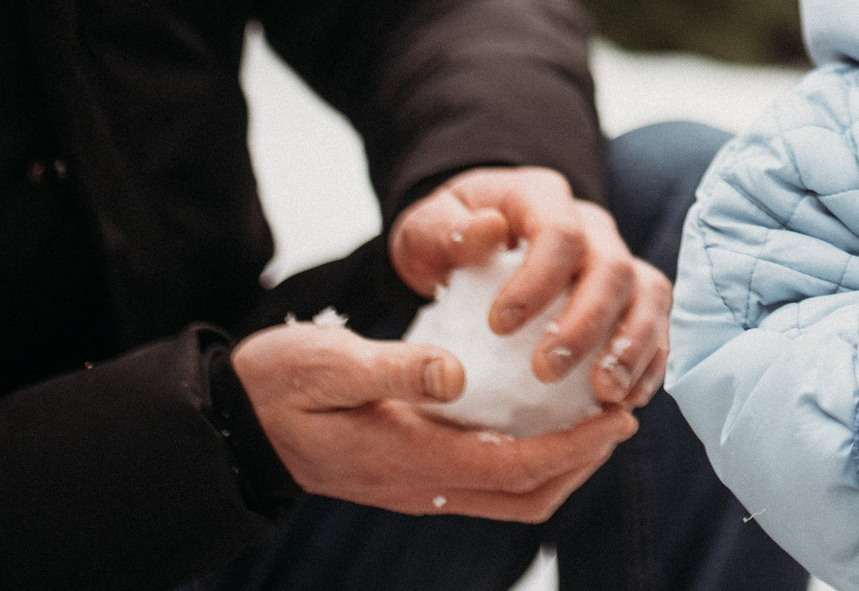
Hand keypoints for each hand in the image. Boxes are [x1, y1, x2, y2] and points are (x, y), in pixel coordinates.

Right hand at [233, 321, 637, 518]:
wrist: (235, 421)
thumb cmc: (280, 383)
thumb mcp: (330, 362)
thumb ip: (394, 368)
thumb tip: (455, 374)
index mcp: (410, 458)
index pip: (516, 465)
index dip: (576, 446)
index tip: (619, 417)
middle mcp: (422, 485)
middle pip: (526, 494)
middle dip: (583, 461)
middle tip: (623, 416)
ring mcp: (417, 487)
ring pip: (510, 497)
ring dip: (560, 465)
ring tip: (594, 421)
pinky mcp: (412, 477)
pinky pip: (487, 482)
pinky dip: (528, 460)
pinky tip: (540, 420)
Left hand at [390, 165, 670, 406]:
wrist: (468, 241)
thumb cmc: (448, 237)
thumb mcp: (427, 226)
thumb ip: (446, 229)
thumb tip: (487, 231)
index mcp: (542, 198)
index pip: (559, 233)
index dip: (537, 282)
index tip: (499, 327)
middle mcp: (592, 226)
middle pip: (612, 268)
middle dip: (586, 325)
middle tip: (546, 372)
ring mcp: (617, 259)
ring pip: (649, 294)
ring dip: (633, 347)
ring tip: (606, 394)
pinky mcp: (631, 296)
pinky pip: (657, 323)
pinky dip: (650, 361)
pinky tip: (627, 399)